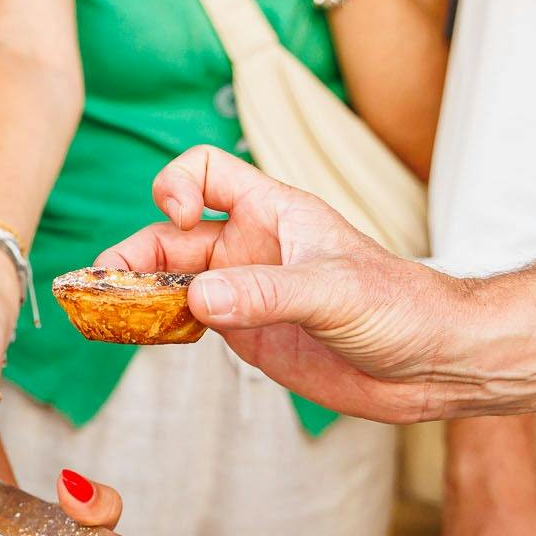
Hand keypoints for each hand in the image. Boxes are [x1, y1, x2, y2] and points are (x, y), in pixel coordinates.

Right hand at [98, 146, 470, 421]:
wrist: (433, 363)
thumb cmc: (402, 306)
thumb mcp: (334, 292)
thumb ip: (266, 293)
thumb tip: (199, 298)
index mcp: (273, 211)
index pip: (205, 172)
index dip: (178, 186)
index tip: (178, 219)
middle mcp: (251, 245)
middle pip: (168, 234)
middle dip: (132, 254)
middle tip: (102, 285)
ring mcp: (244, 289)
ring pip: (170, 279)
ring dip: (134, 293)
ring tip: (103, 313)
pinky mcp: (245, 332)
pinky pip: (185, 319)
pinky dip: (154, 324)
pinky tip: (138, 336)